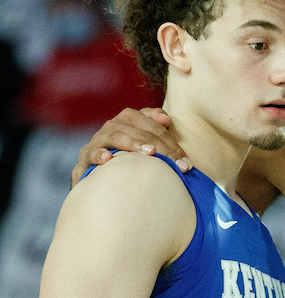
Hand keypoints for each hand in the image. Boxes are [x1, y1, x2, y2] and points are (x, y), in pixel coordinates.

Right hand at [72, 108, 190, 187]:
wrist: (102, 177)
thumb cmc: (131, 159)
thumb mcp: (148, 144)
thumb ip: (159, 130)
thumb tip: (167, 119)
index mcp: (131, 119)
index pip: (154, 126)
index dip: (172, 142)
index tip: (186, 162)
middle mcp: (114, 126)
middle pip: (139, 131)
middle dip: (161, 147)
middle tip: (176, 165)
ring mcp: (99, 139)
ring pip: (116, 136)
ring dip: (133, 144)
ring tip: (150, 153)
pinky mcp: (85, 156)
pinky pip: (90, 153)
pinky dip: (98, 154)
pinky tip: (108, 159)